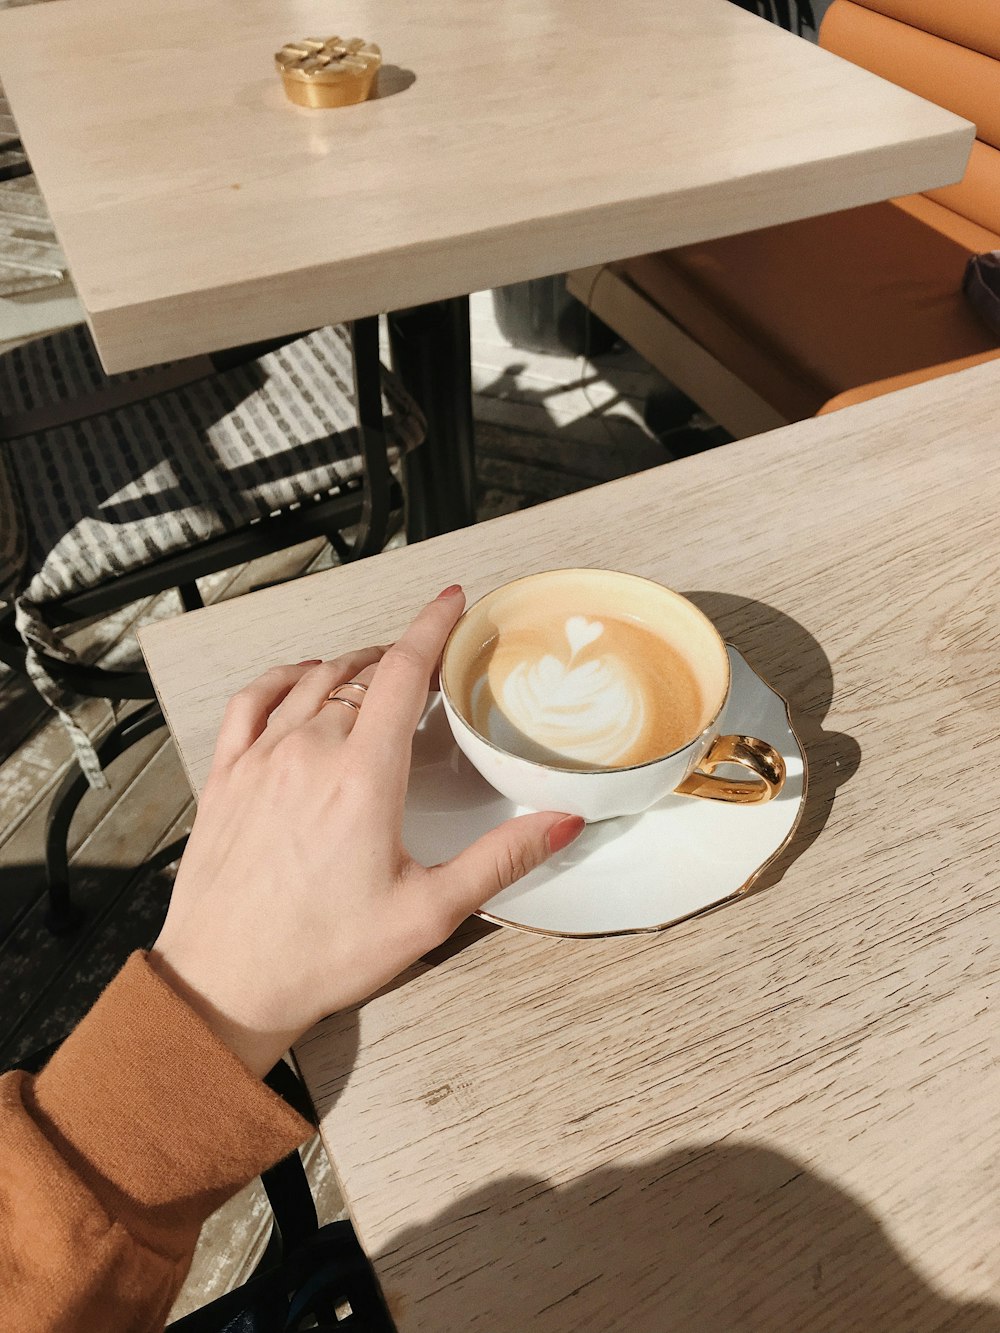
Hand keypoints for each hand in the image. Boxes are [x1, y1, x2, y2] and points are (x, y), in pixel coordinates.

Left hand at [150, 585, 583, 1075]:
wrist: (224, 984)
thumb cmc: (321, 955)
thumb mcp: (428, 913)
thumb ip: (500, 860)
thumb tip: (561, 822)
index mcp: (362, 775)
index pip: (403, 672)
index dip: (432, 627)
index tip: (452, 600)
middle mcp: (307, 752)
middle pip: (360, 673)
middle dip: (400, 656)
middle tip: (429, 666)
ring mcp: (259, 760)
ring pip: (310, 681)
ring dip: (350, 666)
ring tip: (377, 671)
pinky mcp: (225, 777)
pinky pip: (252, 701)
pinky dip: (283, 677)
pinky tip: (299, 681)